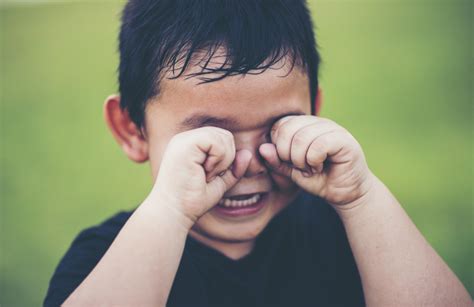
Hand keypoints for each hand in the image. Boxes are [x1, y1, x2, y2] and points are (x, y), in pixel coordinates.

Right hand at [151, 127, 251, 225]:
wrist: (174, 212)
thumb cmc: (192, 200)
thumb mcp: (219, 183)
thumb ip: (233, 169)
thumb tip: (247, 153)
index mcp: (191, 145)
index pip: (222, 139)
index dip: (226, 159)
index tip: (210, 178)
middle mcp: (186, 138)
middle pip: (225, 135)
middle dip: (226, 159)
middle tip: (208, 177)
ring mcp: (184, 139)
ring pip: (223, 137)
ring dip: (222, 161)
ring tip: (204, 176)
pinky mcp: (185, 143)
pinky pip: (216, 142)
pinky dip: (217, 160)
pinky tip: (203, 172)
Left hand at [259, 115, 373, 207]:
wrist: (345, 194)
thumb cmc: (319, 180)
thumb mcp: (292, 172)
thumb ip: (277, 161)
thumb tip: (262, 148)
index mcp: (304, 125)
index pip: (280, 125)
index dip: (278, 147)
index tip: (288, 162)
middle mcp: (318, 122)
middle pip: (288, 129)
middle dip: (287, 154)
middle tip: (299, 167)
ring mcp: (332, 128)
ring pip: (302, 137)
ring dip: (301, 160)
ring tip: (310, 168)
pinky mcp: (344, 139)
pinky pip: (318, 145)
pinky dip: (313, 161)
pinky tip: (320, 167)